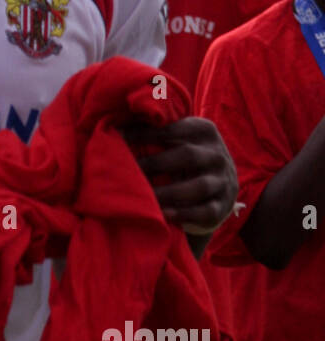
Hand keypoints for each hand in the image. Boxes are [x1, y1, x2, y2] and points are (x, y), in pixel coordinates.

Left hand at [126, 116, 237, 234]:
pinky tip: (163, 215)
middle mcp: (217, 154)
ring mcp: (223, 181)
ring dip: (167, 193)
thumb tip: (117, 125)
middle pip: (187, 156)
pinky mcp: (222, 206)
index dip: (144, 134)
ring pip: (197, 186)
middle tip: (127, 172)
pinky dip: (183, 214)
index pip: (173, 129)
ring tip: (143, 198)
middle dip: (154, 164)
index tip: (118, 138)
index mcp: (204, 130)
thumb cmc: (186, 157)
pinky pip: (204, 211)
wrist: (220, 186)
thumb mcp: (180, 139)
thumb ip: (157, 131)